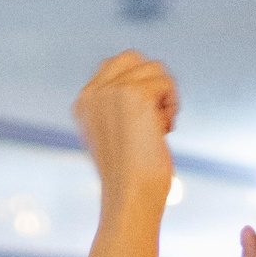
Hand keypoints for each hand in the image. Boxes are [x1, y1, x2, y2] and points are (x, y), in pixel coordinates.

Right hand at [74, 51, 178, 210]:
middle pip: (133, 58)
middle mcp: (93, 92)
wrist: (130, 198)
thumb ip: (120, 106)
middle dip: (152, 82)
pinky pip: (166, 83)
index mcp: (83, 102)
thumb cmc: (130, 178)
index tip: (142, 121)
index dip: (139, 85)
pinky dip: (172, 105)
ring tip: (161, 128)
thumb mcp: (115, 136)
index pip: (116, 66)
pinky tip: (164, 131)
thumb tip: (149, 81)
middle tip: (156, 117)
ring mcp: (112, 91)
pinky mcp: (135, 94)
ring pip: (155, 69)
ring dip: (165, 97)